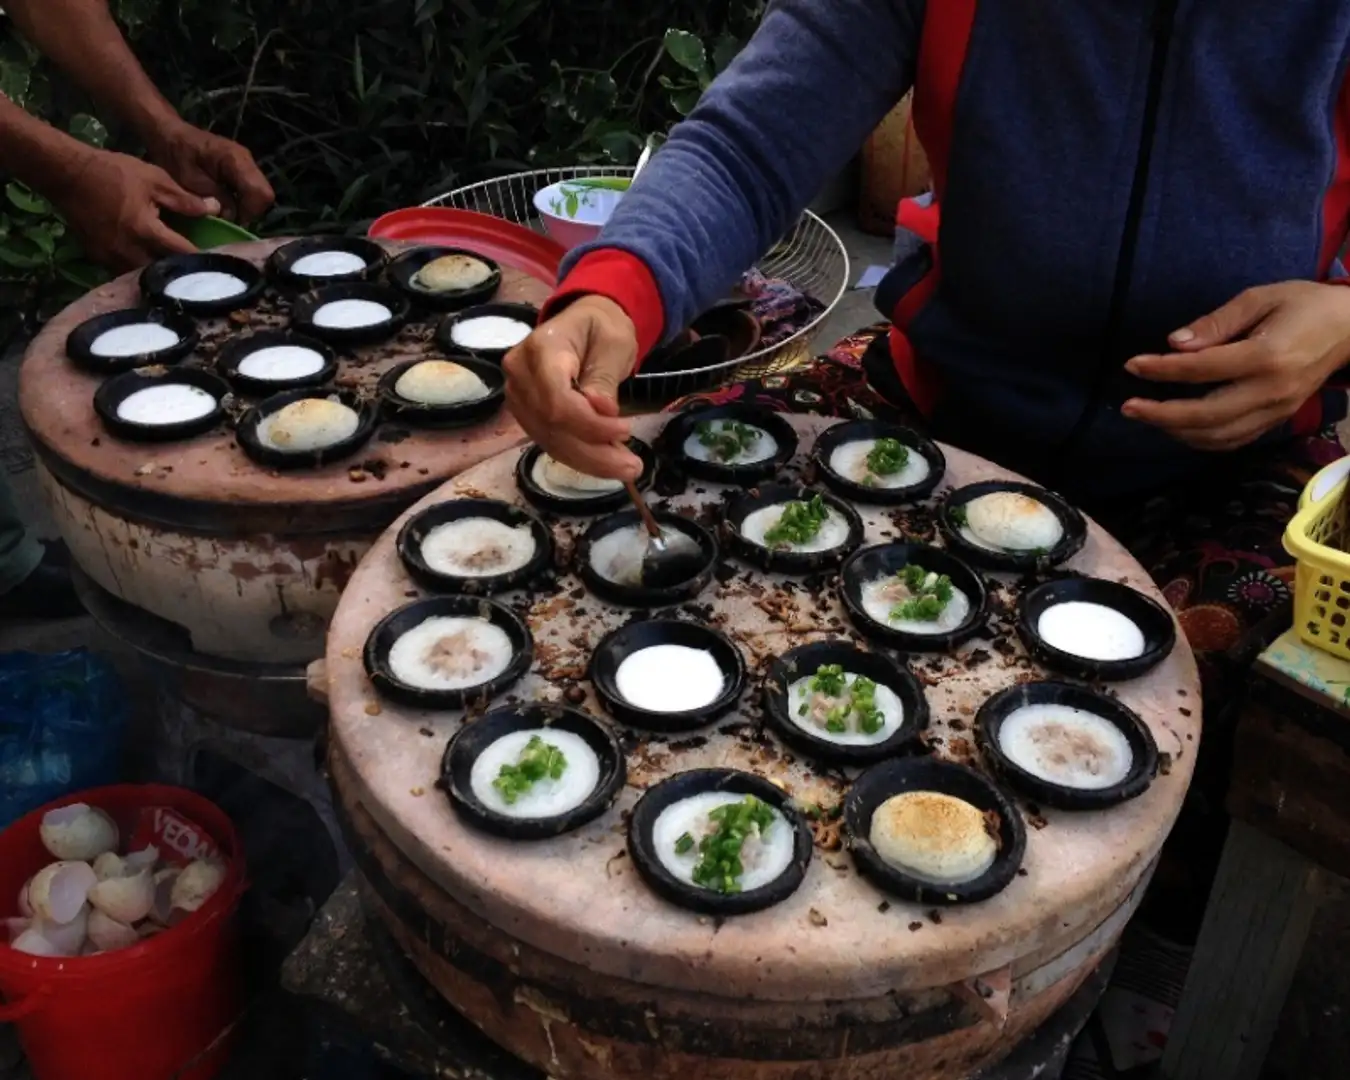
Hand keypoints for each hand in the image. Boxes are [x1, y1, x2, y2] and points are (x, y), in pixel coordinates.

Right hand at [52, 148, 218, 270]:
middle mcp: (128, 251)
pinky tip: (149, 263)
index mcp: (146, 231)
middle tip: (198, 270)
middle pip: (163, 273)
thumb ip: (185, 200)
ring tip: (175, 270)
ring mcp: (110, 258)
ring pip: (143, 277)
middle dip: (181, 273)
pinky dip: (139, 271)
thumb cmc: (113, 173)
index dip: (202, 258)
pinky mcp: (97, 259)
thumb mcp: (155, 180)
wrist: (67, 174)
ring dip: (159, 275)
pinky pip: (124, 272)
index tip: (218, 261)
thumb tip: (215, 209)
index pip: (183, 254)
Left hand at [146, 120, 273, 223]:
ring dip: (244, 207)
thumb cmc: (175, 154)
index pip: (260, 193)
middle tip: (225, 218)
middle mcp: (247, 160)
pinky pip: (251, 191)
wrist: (169, 135)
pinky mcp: (243, 170)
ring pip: (259, 195)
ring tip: (223, 211)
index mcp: (235, 159)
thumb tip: (232, 217)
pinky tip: (224, 203)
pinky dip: (241, 201)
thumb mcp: (190, 180)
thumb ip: (214, 198)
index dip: (249, 212)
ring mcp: (247, 164)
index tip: (229, 220)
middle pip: (264, 196)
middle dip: (247, 211)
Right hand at [503, 296, 641, 478]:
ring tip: (626, 468)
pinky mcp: (526, 414)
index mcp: (541, 348)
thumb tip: (601, 410)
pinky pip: (551, 442)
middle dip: (594, 452)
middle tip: (633, 467)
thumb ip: (604, 377)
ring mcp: (518, 396)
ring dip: (590, 461)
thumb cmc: (601, 328)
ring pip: (550, 441)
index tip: (625, 431)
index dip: (589, 424)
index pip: (557, 399)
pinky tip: (607, 464)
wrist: (583, 324)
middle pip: (552, 425)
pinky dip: (580, 457)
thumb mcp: (614, 343)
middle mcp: (520, 374)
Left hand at [1121, 281, 1349, 450]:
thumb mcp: (1261, 298)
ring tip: (1146, 416)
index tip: (1132, 365)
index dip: (1163, 370)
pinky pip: (1233, 441)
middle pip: (1207, 415)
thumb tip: (1175, 343)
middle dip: (1161, 414)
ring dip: (1176, 431)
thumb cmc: (1305, 304)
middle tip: (1129, 406)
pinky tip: (1177, 427)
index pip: (1203, 369)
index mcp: (1267, 356)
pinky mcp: (1277, 421)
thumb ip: (1217, 322)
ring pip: (1217, 436)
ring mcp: (1276, 411)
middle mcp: (1271, 391)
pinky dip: (1200, 440)